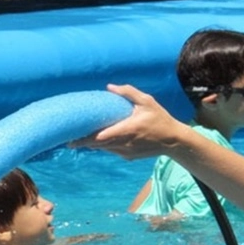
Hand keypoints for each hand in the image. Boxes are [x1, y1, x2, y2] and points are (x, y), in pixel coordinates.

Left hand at [71, 84, 185, 159]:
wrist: (173, 141)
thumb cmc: (160, 118)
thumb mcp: (147, 101)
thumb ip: (128, 93)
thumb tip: (109, 87)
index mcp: (127, 129)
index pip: (100, 137)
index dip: (84, 140)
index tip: (71, 140)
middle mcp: (124, 144)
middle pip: (98, 145)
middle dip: (84, 142)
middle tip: (70, 138)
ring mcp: (125, 152)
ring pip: (104, 148)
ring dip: (94, 143)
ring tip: (82, 137)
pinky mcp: (128, 157)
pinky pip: (112, 150)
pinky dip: (105, 145)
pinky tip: (102, 138)